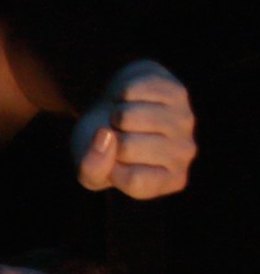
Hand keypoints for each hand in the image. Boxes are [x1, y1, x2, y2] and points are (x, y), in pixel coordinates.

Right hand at [71, 60, 196, 199]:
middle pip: (129, 147)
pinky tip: (130, 102)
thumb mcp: (88, 170)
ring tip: (122, 120)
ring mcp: (184, 121)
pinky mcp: (177, 92)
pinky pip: (133, 92)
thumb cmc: (103, 149)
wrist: (114, 110)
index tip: (113, 162)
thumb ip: (91, 167)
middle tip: (118, 137)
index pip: (134, 180)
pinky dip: (121, 95)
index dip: (111, 169)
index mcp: (169, 181)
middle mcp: (184, 154)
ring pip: (131, 117)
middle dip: (111, 138)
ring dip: (116, 115)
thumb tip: (106, 135)